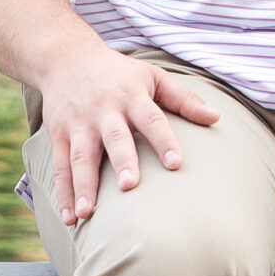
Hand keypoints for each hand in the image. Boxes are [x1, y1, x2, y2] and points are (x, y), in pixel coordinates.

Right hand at [39, 47, 218, 225]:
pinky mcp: (58, 134)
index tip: (176, 164)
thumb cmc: (119, 73)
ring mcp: (78, 124)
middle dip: (122, 162)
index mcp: (132, 97)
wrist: (68, 58)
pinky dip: (62, 192)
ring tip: (86, 214)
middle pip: (114, 138)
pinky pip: (59, 166)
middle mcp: (104, 111)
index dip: (164, 140)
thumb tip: (216, 117)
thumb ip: (183, 98)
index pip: (152, 119)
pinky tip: (68, 217)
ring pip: (80, 157)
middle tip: (129, 186)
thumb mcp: (153, 76)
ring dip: (83, 186)